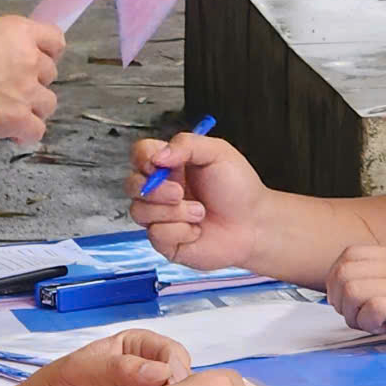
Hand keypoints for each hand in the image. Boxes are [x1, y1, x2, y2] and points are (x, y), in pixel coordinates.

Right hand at [0, 17, 64, 179]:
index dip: (48, 52)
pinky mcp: (18, 119)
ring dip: (31, 108)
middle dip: (33, 81)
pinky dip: (23, 133)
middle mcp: (27, 58)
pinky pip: (36, 130)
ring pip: (48, 103)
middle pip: (50, 73)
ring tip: (7, 113)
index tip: (38, 59)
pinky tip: (8, 132)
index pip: (54, 39)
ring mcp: (26, 90)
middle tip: (8, 89)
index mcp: (15, 31)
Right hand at [127, 133, 269, 270]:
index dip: (143, 159)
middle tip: (180, 192)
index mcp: (171, 165)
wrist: (254, 225)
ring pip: (140, 211)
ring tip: (199, 212)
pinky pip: (155, 234)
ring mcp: (161, 216)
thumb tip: (158, 156)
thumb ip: (186, 144)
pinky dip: (180, 231)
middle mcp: (162, 190)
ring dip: (173, 212)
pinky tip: (197, 230)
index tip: (159, 164)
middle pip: (131, 184)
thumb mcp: (217, 152)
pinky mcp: (165, 240)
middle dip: (155, 190)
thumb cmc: (239, 190)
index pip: (140, 155)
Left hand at [326, 245, 385, 365]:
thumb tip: (340, 286)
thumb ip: (381, 277)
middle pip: (344, 273)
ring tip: (373, 324)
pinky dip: (369, 322)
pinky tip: (384, 329)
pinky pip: (373, 307)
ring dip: (354, 314)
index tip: (346, 301)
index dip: (336, 280)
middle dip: (340, 301)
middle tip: (358, 317)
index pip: (349, 255)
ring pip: (353, 289)